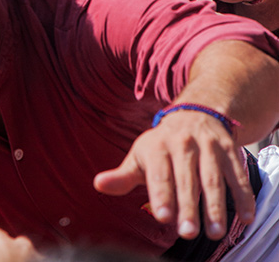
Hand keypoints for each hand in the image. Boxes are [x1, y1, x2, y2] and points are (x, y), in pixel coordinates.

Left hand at [93, 109, 254, 240]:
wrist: (195, 111)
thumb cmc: (162, 142)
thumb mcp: (141, 155)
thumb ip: (122, 175)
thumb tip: (97, 184)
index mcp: (158, 146)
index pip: (159, 174)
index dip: (161, 194)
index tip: (162, 216)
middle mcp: (183, 144)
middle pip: (187, 179)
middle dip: (188, 206)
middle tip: (187, 232)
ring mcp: (208, 145)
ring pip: (212, 178)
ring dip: (215, 206)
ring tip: (215, 231)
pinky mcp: (229, 149)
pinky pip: (237, 174)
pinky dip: (243, 195)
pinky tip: (245, 217)